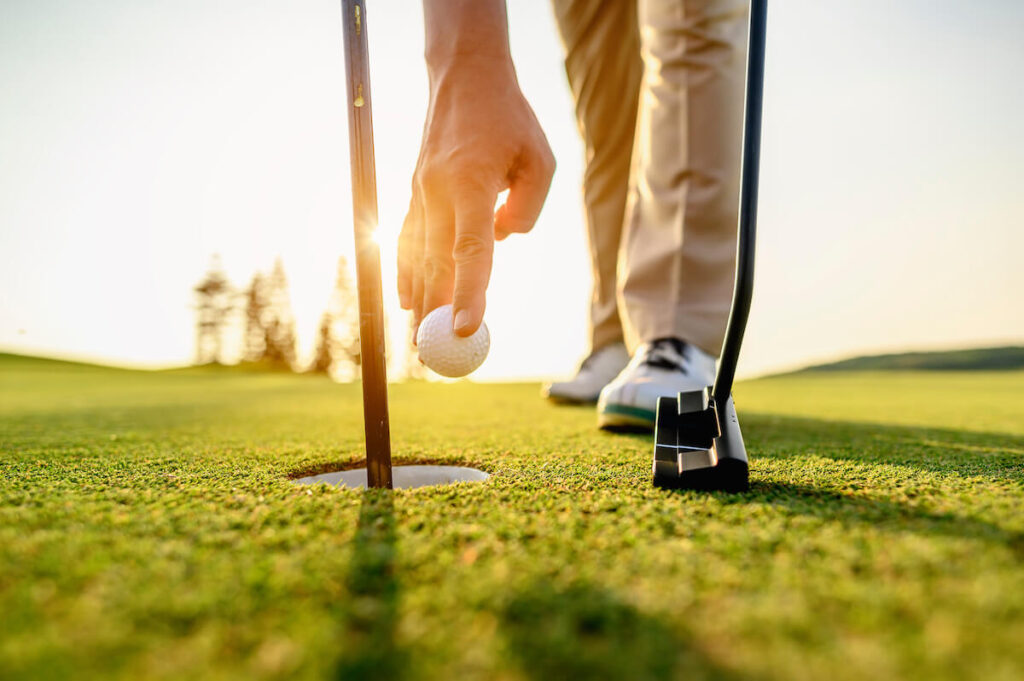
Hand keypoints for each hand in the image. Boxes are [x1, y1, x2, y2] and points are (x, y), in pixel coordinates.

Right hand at [398, 54, 554, 335]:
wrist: (463, 78)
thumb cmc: (509, 120)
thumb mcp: (540, 158)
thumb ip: (528, 207)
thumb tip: (502, 242)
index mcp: (472, 183)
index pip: (471, 250)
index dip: (469, 293)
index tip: (465, 329)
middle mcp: (439, 192)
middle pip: (435, 263)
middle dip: (435, 313)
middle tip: (436, 355)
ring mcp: (421, 192)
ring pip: (416, 256)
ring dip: (417, 301)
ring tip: (416, 341)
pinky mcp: (414, 192)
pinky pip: (407, 241)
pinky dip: (406, 273)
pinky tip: (406, 301)